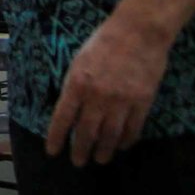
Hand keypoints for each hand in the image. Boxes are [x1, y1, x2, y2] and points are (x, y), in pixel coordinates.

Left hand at [45, 13, 171, 165]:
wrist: (137, 33)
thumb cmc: (103, 43)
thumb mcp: (78, 62)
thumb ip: (73, 87)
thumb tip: (69, 110)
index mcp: (76, 84)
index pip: (62, 118)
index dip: (56, 138)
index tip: (53, 152)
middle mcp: (97, 96)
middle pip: (86, 132)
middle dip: (80, 150)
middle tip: (78, 162)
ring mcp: (121, 101)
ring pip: (110, 136)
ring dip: (103, 150)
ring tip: (99, 159)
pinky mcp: (142, 102)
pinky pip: (133, 129)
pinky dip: (126, 141)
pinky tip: (121, 146)